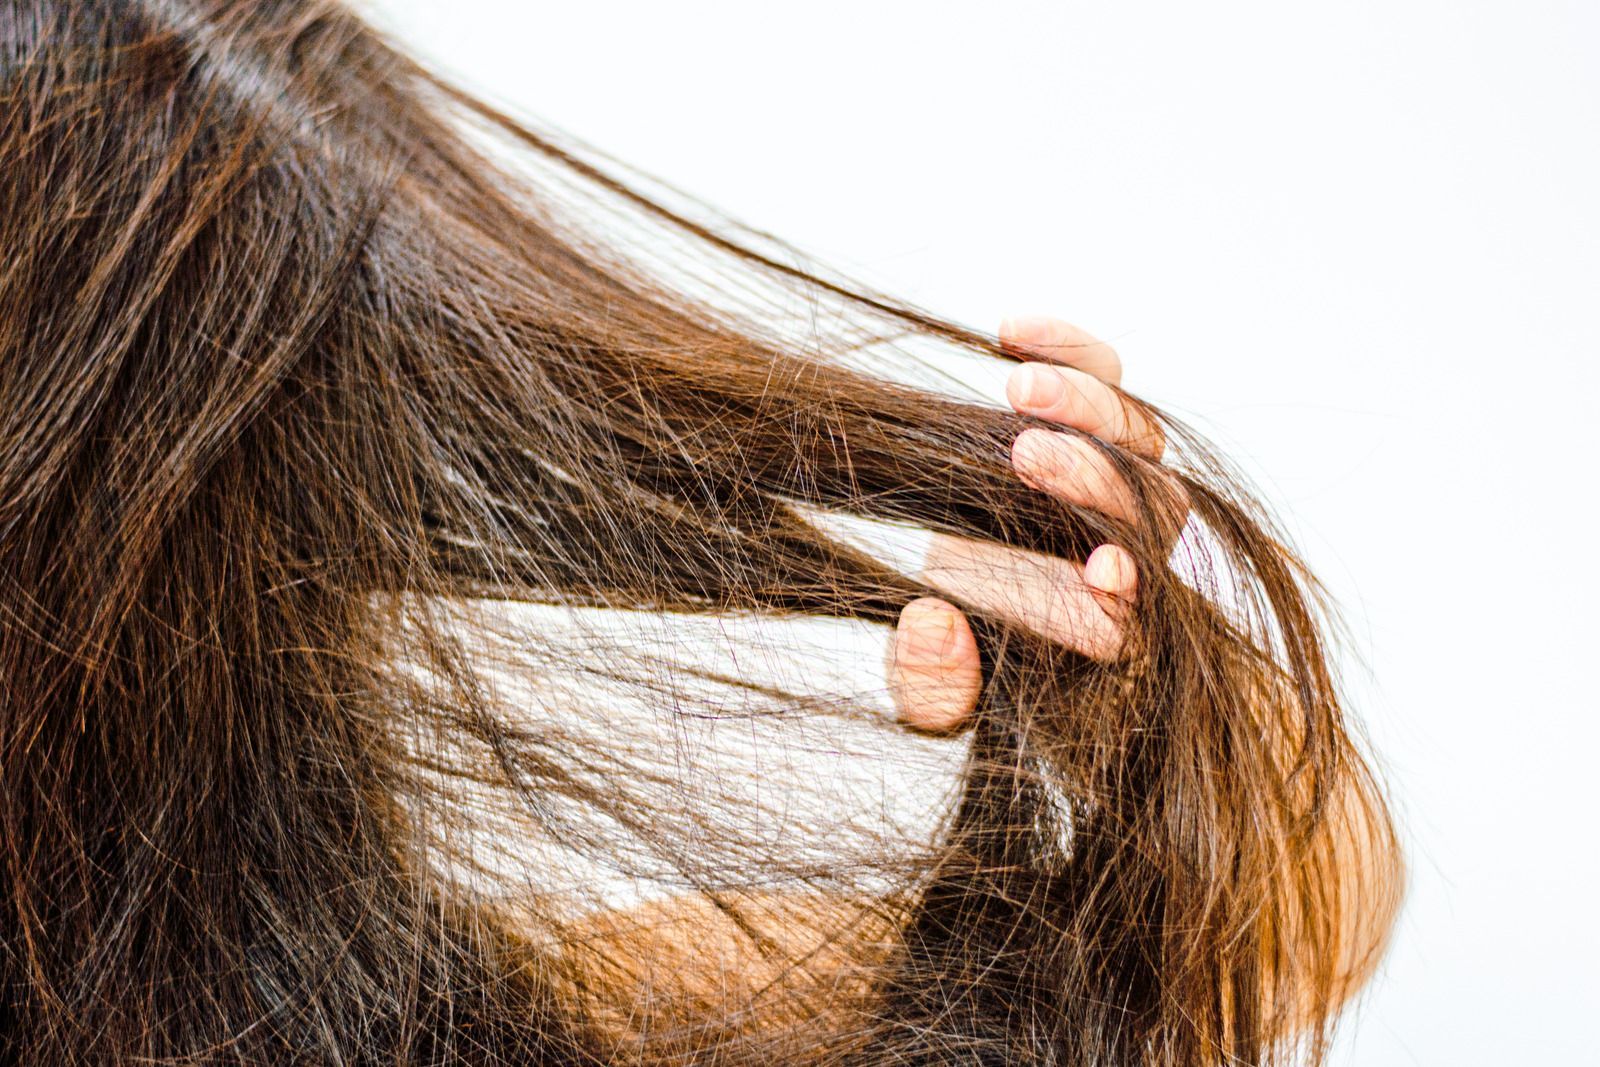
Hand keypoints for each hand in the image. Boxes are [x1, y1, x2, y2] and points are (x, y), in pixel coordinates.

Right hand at [889, 316, 1187, 730]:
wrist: (969, 610)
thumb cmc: (959, 664)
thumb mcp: (929, 697)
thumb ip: (932, 684)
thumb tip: (932, 621)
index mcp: (1104, 633)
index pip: (1129, 615)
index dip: (1119, 594)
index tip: (1100, 574)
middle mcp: (1130, 552)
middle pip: (1151, 510)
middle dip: (1099, 482)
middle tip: (1028, 459)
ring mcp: (1118, 484)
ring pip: (1138, 437)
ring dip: (1086, 407)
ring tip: (1019, 390)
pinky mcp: (1091, 423)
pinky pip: (1102, 375)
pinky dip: (1066, 350)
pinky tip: (1010, 333)